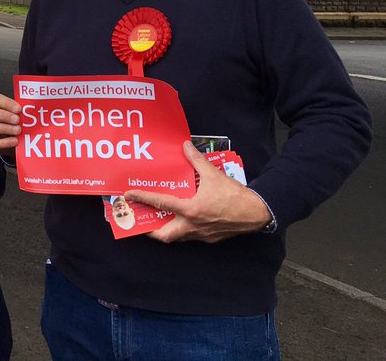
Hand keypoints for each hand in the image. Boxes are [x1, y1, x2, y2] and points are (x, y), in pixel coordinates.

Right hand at [0, 93, 20, 156]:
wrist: (5, 140)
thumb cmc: (9, 123)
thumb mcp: (12, 114)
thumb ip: (18, 111)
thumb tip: (31, 110)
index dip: (6, 103)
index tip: (18, 109)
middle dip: (3, 115)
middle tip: (17, 120)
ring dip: (3, 128)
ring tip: (17, 130)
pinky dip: (4, 142)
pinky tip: (14, 141)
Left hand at [125, 141, 272, 243]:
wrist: (257, 213)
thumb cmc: (234, 195)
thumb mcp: (214, 174)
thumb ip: (197, 160)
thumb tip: (185, 145)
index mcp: (191, 210)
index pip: (161, 203)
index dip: (143, 198)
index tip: (128, 195)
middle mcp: (193, 226)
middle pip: (165, 235)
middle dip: (150, 230)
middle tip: (141, 219)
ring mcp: (202, 235)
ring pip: (178, 238)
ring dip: (166, 230)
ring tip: (157, 220)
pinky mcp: (211, 239)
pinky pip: (192, 237)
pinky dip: (183, 230)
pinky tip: (182, 220)